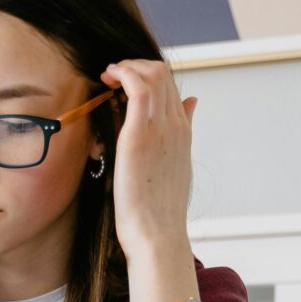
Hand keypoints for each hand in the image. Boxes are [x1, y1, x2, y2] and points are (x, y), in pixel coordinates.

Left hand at [99, 59, 197, 259]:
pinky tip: (109, 78)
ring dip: (127, 66)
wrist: (157, 235)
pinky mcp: (139, 136)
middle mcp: (175, 125)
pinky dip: (123, 73)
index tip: (124, 83)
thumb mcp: (175, 167)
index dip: (147, 75)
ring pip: (152, 74)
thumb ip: (182, 133)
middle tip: (113, 75)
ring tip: (108, 75)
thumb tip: (192, 102)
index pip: (170, 86)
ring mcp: (159, 129)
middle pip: (162, 74)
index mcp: (183, 133)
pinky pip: (137, 87)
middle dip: (136, 65)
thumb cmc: (159, 211)